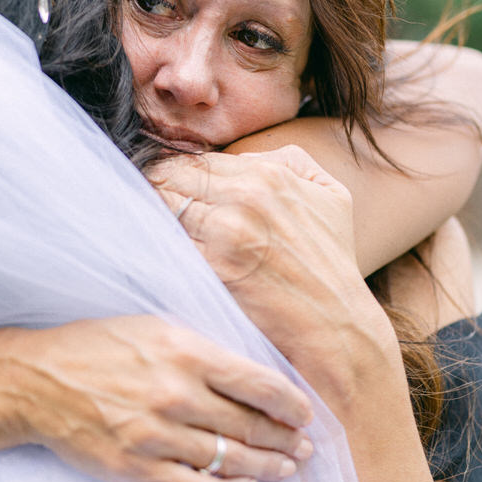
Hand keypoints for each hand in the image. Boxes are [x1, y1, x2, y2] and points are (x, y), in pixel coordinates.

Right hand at [0, 316, 314, 481]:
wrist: (35, 382)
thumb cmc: (95, 348)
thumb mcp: (153, 328)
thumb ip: (202, 350)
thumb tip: (251, 377)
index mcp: (184, 351)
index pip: (259, 383)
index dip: (291, 404)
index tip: (305, 414)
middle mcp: (176, 394)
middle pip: (251, 425)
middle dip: (286, 439)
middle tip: (305, 448)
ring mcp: (156, 435)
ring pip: (230, 459)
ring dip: (267, 467)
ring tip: (286, 469)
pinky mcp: (137, 468)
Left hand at [148, 147, 388, 362]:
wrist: (335, 324)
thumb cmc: (330, 263)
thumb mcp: (331, 195)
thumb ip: (289, 160)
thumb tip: (241, 156)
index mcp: (268, 175)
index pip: (192, 160)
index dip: (171, 174)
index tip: (163, 189)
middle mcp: (245, 198)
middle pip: (170, 179)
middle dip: (155, 192)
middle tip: (147, 209)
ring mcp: (227, 233)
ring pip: (163, 209)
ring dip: (152, 219)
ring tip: (148, 232)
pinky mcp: (213, 268)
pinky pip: (168, 244)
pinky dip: (158, 246)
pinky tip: (158, 254)